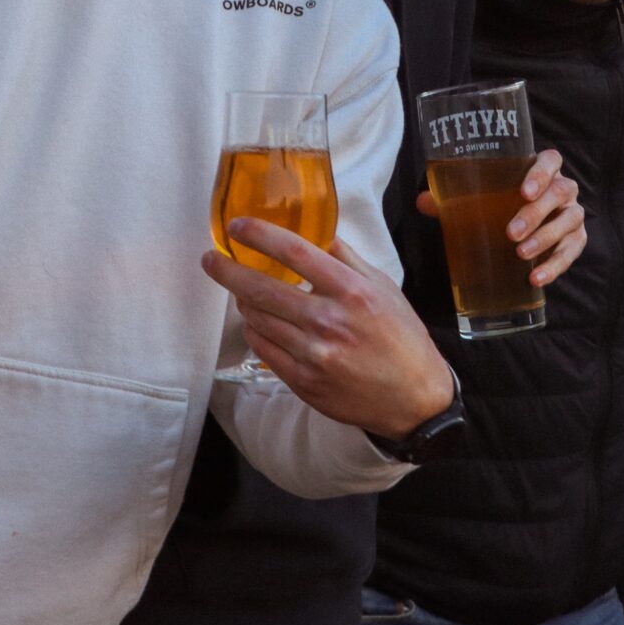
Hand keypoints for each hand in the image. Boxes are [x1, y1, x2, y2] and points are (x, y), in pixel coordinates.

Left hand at [203, 225, 457, 440]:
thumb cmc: (401, 337)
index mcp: (351, 291)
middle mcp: (329, 321)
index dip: (259, 235)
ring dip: (242, 302)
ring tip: (239, 291)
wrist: (413, 397)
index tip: (237, 227)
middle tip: (210, 260)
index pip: (294, 252)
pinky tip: (257, 322)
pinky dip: (255, 331)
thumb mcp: (383, 287)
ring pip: (258, 320)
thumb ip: (348, 260)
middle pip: (262, 289)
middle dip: (228, 271)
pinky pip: (263, 349)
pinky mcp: (303, 381)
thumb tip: (318, 234)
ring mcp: (313, 354)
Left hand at [415, 147, 584, 288]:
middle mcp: (562, 188)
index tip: (523, 192)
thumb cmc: (498, 205)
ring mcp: (572, 212)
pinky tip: (537, 278)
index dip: (541, 173)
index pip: (551, 160)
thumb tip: (423, 201)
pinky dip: (557, 265)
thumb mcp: (479, 198)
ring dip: (546, 238)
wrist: (521, 227)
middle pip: (559, 192)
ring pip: (569, 220)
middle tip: (511, 234)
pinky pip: (573, 249)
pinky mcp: (576, 238)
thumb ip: (453, 198)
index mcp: (542, 169)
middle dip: (536, 214)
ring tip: (522, 256)